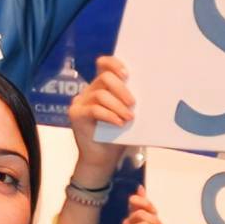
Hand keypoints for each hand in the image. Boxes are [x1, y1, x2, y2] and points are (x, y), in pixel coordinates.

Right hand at [66, 56, 133, 186]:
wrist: (101, 159)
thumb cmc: (115, 136)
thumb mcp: (125, 114)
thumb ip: (128, 101)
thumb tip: (148, 90)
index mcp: (101, 87)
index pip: (103, 64)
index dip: (114, 64)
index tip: (127, 74)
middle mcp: (88, 91)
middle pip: (104, 78)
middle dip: (121, 89)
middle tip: (133, 103)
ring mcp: (80, 102)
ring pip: (101, 95)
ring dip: (118, 106)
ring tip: (129, 117)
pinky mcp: (76, 115)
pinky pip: (94, 110)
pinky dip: (109, 115)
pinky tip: (119, 123)